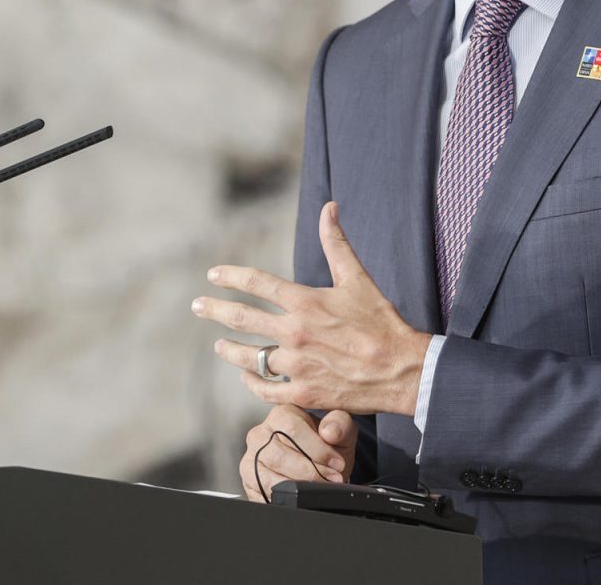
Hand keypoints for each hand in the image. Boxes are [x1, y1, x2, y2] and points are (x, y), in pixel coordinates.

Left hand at [192, 201, 430, 415]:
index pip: (256, 283)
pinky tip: (247, 376)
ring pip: (249, 357)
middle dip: (213, 310)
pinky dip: (253, 381)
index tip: (212, 274)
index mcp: (304, 302)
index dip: (230, 276)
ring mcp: (297, 365)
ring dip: (229, 350)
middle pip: (240, 318)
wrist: (403, 370)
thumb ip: (336, 243)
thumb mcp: (357, 278)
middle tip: (197, 306)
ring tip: (219, 346)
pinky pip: (266, 389)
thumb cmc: (381, 322)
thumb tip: (328, 207)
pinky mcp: (304, 393)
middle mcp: (294, 333)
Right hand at [238, 405, 356, 501]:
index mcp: (281, 414)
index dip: (317, 449)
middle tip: (331, 478)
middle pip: (278, 455)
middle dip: (309, 471)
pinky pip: (261, 492)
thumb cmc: (326, 445)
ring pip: (268, 475)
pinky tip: (300, 494)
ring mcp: (251, 456)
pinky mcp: (248, 479)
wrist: (319, 466)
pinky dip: (283, 497)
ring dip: (297, 485)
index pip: (291, 428)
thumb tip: (329, 431)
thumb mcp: (340, 431)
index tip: (336, 463)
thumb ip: (340, 425)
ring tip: (318, 487)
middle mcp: (260, 433)